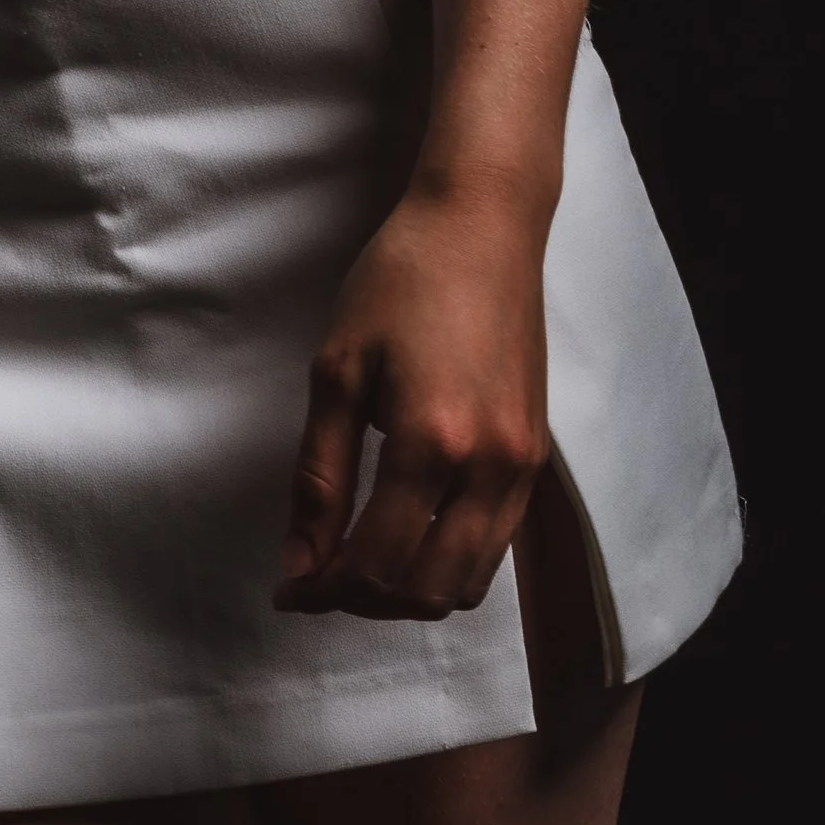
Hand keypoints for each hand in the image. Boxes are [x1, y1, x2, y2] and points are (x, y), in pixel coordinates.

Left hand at [275, 170, 552, 620]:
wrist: (482, 224)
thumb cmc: (401, 279)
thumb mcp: (337, 369)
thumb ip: (318, 476)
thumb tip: (298, 566)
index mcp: (431, 442)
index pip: (376, 562)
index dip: (324, 588)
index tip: (288, 585)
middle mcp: (489, 467)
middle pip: (426, 592)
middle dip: (365, 600)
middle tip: (320, 574)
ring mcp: (522, 465)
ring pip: (468, 581)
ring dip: (409, 591)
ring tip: (361, 557)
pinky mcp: (537, 455)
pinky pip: (496, 546)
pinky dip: (449, 562)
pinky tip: (409, 530)